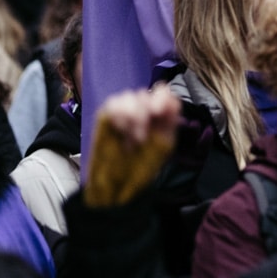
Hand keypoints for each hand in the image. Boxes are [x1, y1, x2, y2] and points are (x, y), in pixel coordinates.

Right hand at [85, 86, 180, 207]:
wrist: (119, 185)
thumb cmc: (143, 167)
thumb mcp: (164, 144)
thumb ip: (170, 120)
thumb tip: (171, 100)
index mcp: (159, 115)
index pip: (162, 92)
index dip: (162, 96)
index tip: (158, 111)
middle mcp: (141, 110)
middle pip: (144, 94)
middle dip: (145, 113)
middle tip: (142, 137)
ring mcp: (122, 113)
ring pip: (127, 96)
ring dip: (132, 115)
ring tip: (132, 138)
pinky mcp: (105, 118)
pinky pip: (111, 104)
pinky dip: (118, 115)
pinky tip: (120, 131)